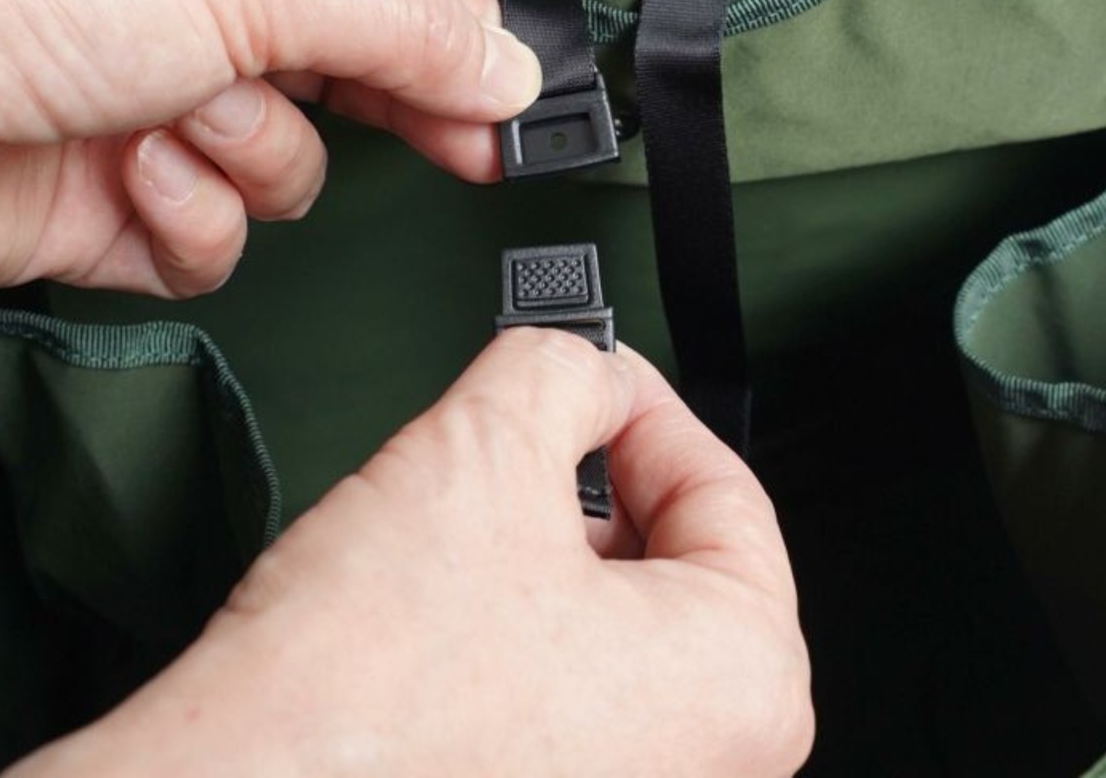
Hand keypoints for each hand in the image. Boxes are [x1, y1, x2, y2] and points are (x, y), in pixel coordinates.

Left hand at [0, 0, 539, 294]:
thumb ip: (389, 23)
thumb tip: (505, 61)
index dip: (456, 46)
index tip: (518, 104)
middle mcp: (196, 21)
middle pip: (348, 84)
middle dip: (396, 117)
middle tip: (468, 154)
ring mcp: (158, 118)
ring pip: (286, 174)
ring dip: (246, 158)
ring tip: (177, 123)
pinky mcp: (117, 212)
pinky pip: (213, 242)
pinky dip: (185, 220)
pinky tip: (131, 178)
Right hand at [7, 330, 813, 776]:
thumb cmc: (360, 684)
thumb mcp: (485, 446)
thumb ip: (562, 369)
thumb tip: (585, 368)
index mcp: (745, 682)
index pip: (726, 492)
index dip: (639, 407)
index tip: (585, 376)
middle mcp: (715, 767)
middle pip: (668, 558)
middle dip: (582, 481)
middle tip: (508, 439)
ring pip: (608, 619)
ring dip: (536, 547)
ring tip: (452, 530)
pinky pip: (562, 689)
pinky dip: (510, 625)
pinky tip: (434, 609)